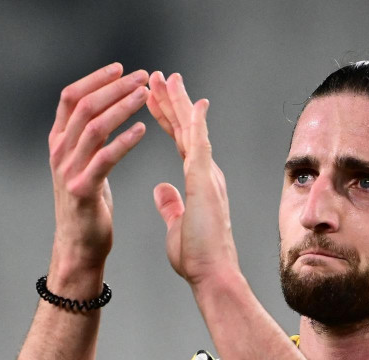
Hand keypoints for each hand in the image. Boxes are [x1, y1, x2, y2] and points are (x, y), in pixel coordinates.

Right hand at [48, 63, 148, 274]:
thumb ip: (88, 141)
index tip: (121, 68)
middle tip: (142, 77)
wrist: (79, 245)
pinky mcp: (83, 190)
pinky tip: (142, 130)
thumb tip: (105, 114)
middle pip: (84, 106)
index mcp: (58, 142)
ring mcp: (68, 170)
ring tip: (145, 96)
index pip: (71, 97)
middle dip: (114, 87)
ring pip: (94, 127)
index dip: (96, 79)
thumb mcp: (82, 166)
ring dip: (121, 107)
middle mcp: (59, 152)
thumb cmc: (87, 206)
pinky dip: (124, 141)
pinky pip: (105, 158)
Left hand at [147, 72, 239, 286]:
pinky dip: (195, 122)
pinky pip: (199, 145)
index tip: (156, 100)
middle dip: (172, 102)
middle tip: (159, 78)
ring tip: (164, 78)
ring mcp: (208, 176)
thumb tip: (160, 189)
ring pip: (192, 130)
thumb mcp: (176, 224)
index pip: (182, 143)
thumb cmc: (198, 257)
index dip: (169, 119)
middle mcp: (207, 174)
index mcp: (199, 183)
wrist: (212, 273)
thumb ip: (170, 204)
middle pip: (187, 130)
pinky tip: (192, 102)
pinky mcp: (205, 182)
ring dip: (179, 103)